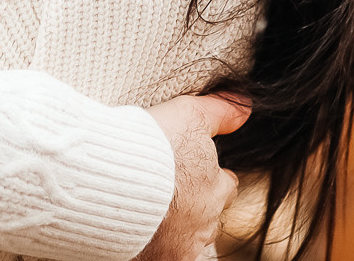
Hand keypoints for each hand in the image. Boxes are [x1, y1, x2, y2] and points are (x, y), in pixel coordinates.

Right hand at [131, 94, 250, 260]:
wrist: (108, 178)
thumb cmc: (150, 145)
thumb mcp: (190, 115)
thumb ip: (220, 112)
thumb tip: (245, 107)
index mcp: (213, 190)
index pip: (225, 187)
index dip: (212, 178)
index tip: (195, 171)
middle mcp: (202, 223)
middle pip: (207, 217)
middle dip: (194, 206)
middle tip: (171, 193)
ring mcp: (178, 246)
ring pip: (185, 240)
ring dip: (173, 227)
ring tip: (151, 212)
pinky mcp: (153, 260)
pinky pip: (160, 255)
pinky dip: (152, 246)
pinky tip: (138, 232)